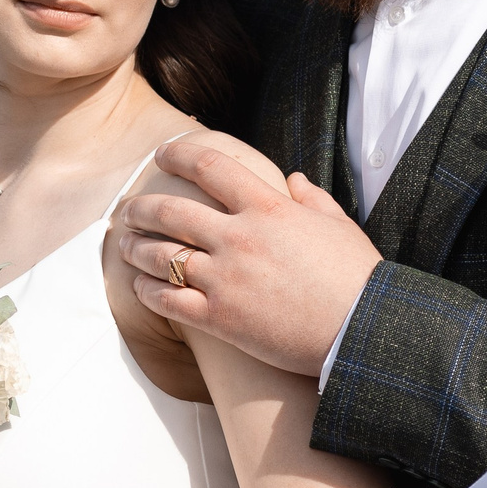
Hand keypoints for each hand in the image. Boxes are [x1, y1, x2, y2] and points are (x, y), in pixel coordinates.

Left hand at [114, 144, 380, 378]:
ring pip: (161, 255)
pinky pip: (167, 300)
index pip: (210, 167)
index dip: (179, 154)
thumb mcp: (339, 226)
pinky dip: (146, 291)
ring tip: (125, 246)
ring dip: (135, 248)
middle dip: (141, 206)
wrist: (361, 333)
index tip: (163, 154)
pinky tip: (138, 287)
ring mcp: (226, 278)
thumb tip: (294, 179)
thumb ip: (312, 198)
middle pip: (171, 210)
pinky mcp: (220, 318)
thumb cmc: (357, 279)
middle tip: (128, 209)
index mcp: (268, 208)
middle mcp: (240, 237)